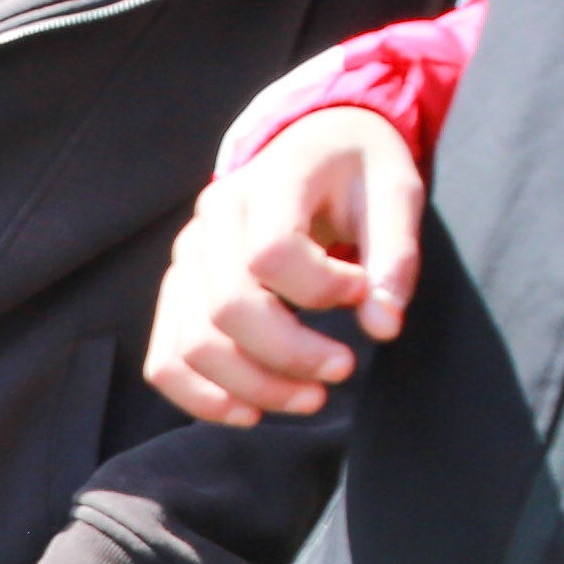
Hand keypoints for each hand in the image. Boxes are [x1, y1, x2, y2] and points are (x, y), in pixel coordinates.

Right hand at [147, 105, 422, 423]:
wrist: (313, 150)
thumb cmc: (357, 174)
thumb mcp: (395, 193)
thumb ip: (396, 256)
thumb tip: (383, 326)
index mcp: (267, 180)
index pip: (270, 254)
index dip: (320, 290)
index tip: (362, 292)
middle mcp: (212, 218)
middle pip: (227, 309)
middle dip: (289, 356)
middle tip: (343, 368)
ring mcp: (188, 257)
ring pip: (193, 344)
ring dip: (253, 387)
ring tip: (310, 398)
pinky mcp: (181, 293)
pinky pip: (166, 361)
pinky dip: (202, 399)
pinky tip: (251, 413)